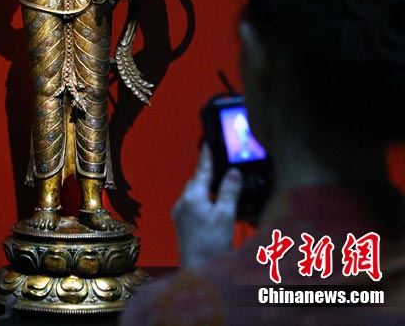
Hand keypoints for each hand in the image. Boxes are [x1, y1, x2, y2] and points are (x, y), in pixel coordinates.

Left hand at [172, 144, 241, 269]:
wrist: (198, 270)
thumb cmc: (213, 242)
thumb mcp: (226, 215)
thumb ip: (229, 191)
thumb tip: (233, 171)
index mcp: (193, 196)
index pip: (202, 170)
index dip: (207, 156)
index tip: (208, 142)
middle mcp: (183, 201)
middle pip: (196, 181)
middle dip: (207, 173)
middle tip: (219, 165)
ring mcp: (179, 213)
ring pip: (193, 192)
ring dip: (204, 187)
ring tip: (218, 186)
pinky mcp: (181, 223)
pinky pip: (191, 203)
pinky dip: (201, 199)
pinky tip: (211, 205)